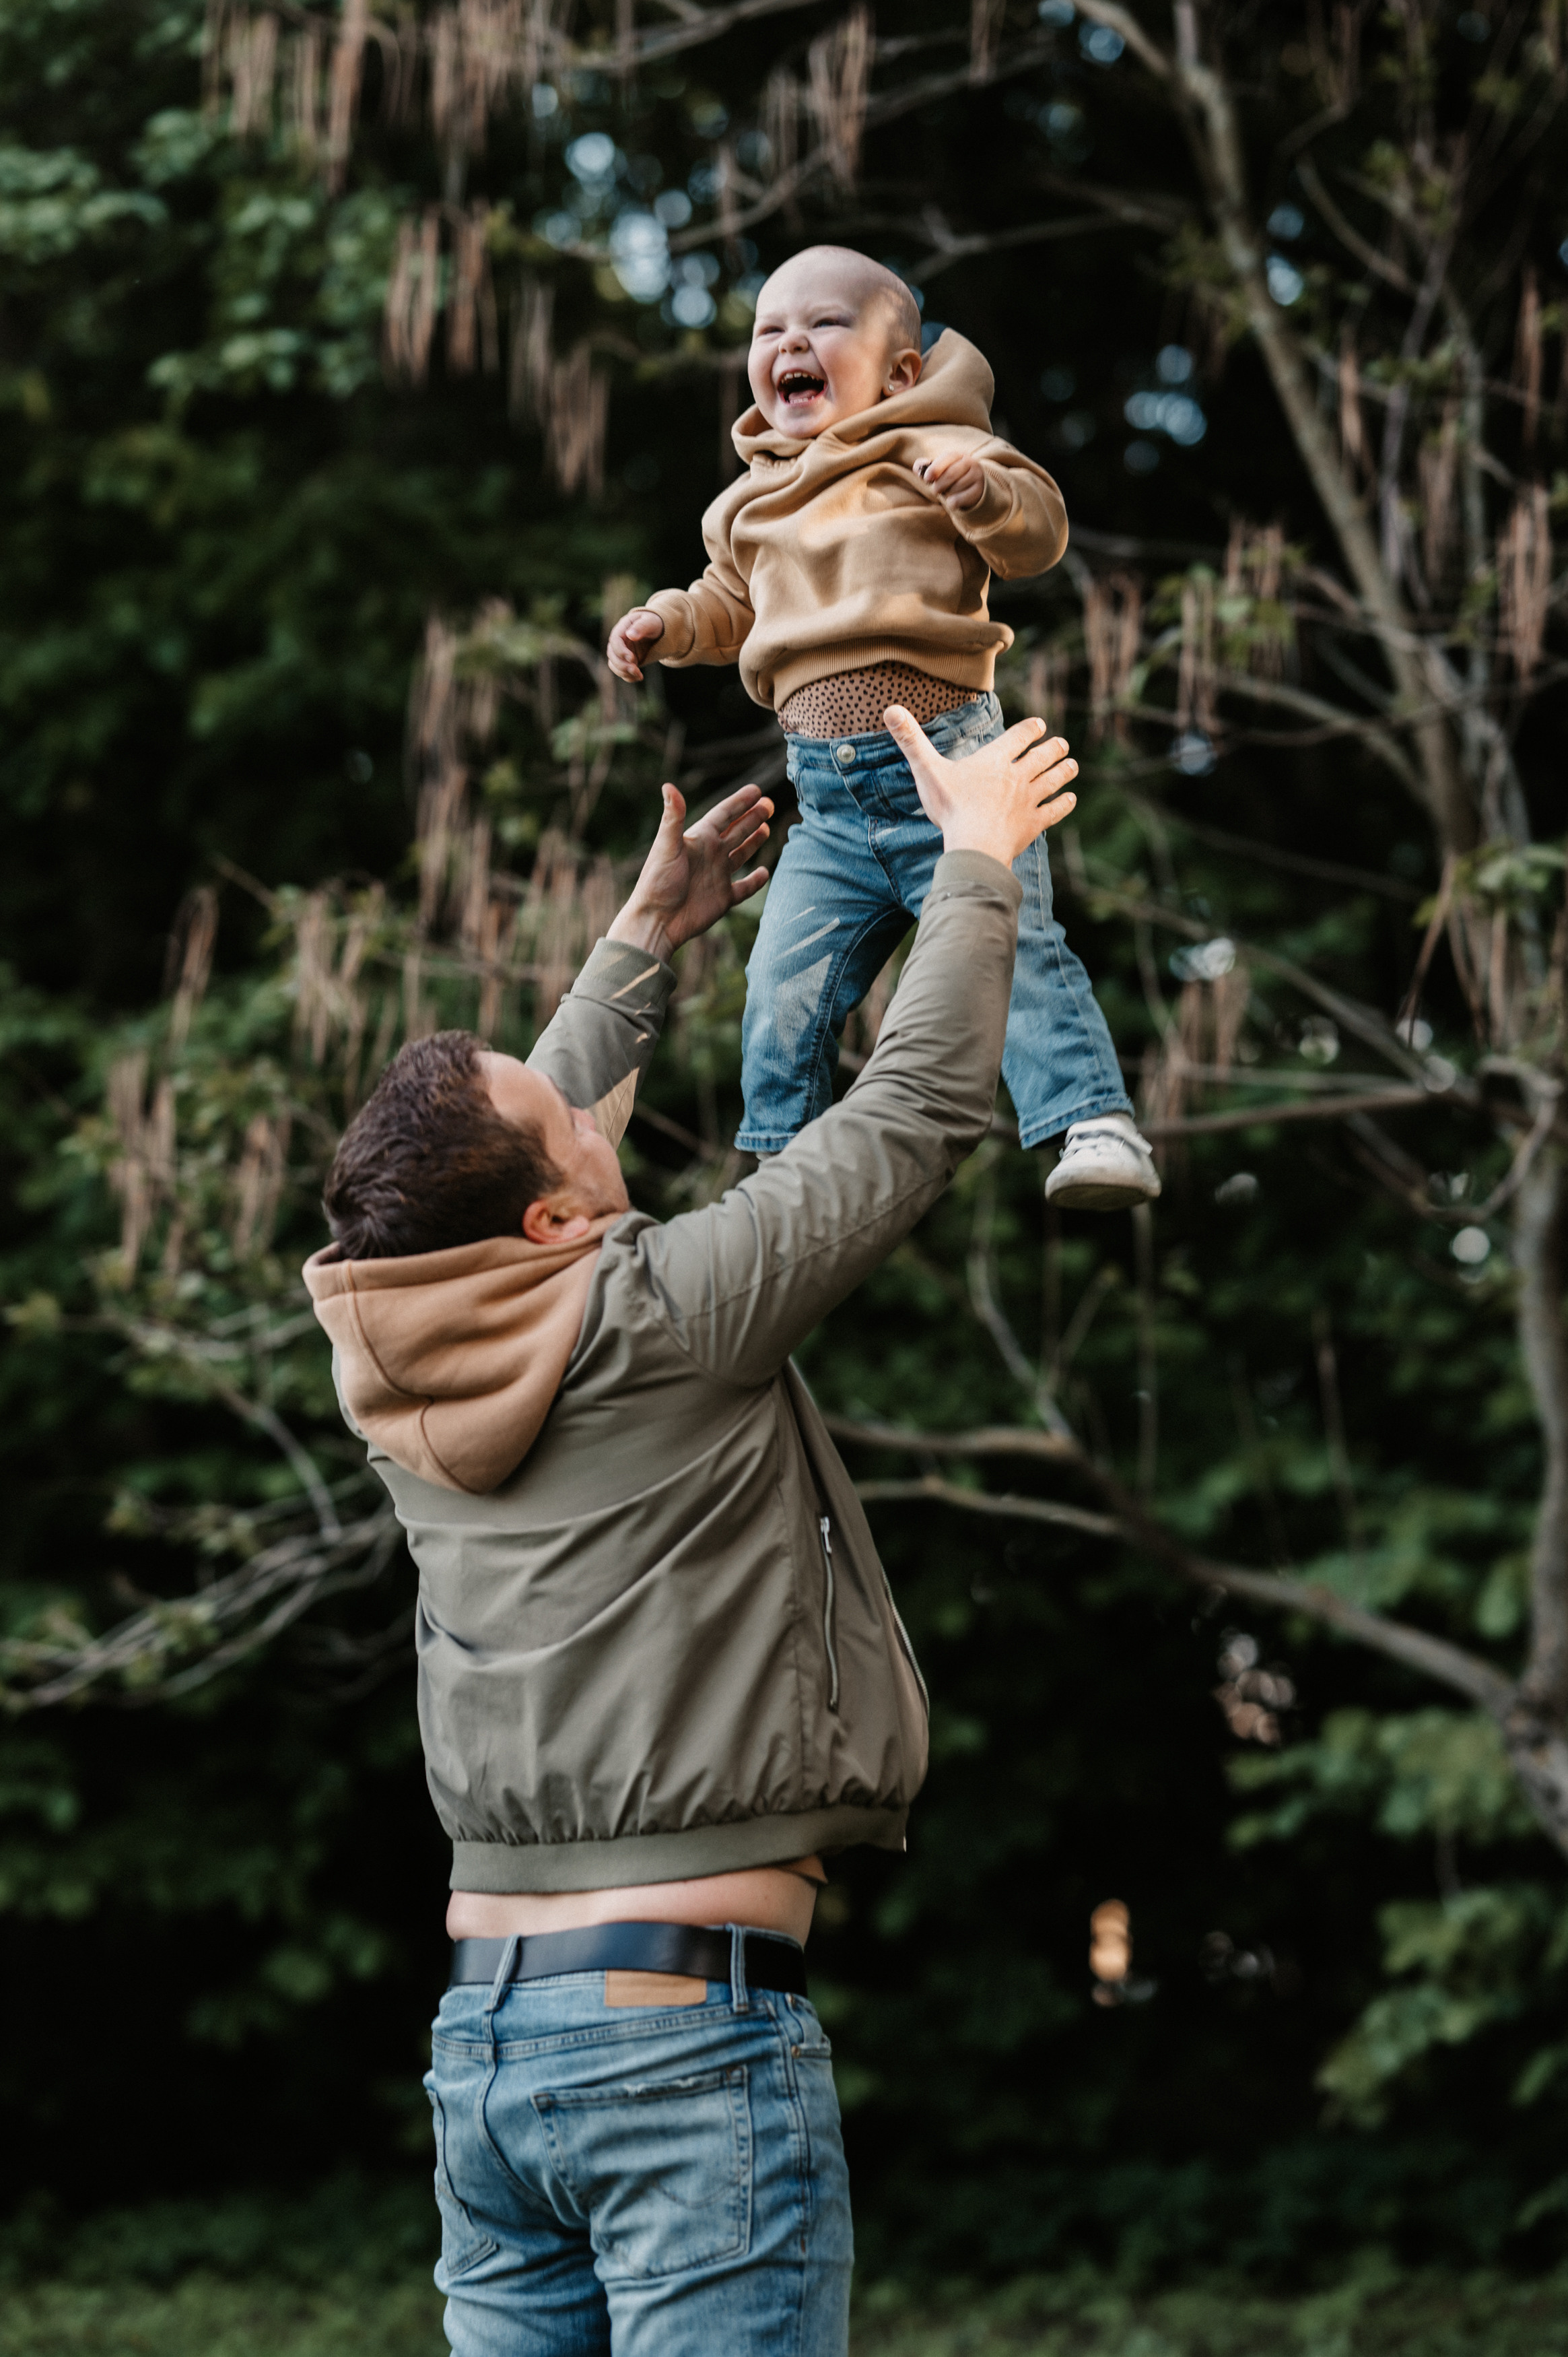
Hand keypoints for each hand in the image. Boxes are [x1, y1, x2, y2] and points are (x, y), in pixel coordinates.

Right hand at [607, 608, 665, 682]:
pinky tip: (639, 677)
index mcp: (622, 628)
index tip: (632, 658)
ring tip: (639, 675)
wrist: (657, 631)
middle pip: (612, 655)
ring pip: (614, 665)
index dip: (621, 651)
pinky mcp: (626, 661)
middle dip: (622, 665)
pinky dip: (628, 677)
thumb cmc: (653, 623)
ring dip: (624, 672)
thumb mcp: (651, 622)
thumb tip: (630, 635)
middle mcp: (618, 641)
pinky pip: (621, 672)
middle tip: (636, 670)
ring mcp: (621, 652)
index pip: (614, 641)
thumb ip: (641, 626)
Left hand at [608, 782, 772, 962]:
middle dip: (752, 817)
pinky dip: (755, 881)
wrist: (657, 920)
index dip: (740, 802)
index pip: (724, 815)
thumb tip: (668, 786)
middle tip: (769, 804)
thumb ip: (672, 817)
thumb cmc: (658, 882)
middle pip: (736, 831)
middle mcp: (710, 855)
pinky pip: (744, 888)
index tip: (756, 790)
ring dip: (753, 842)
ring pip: (741, 855)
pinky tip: (765, 873)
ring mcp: (717, 876)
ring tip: (766, 828)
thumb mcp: (666, 846)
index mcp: (699, 839)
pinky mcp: (723, 899)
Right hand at [883, 707, 1077, 868]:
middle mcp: (1017, 777)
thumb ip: (910, 740)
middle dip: (1053, 749)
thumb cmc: (951, 807)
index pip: (1018, 737)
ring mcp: (1028, 801)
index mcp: (994, 761)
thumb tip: (890, 710)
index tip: (1040, 725)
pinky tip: (1070, 799)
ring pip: (1052, 780)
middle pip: (1041, 757)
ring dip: (1064, 771)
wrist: (975, 845)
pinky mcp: (1033, 824)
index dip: (1030, 729)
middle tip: (1063, 744)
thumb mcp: (927, 770)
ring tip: (1072, 765)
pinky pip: (1054, 811)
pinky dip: (1063, 804)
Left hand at [913, 452, 986, 512]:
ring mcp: (977, 476)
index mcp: (958, 455)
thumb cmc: (952, 478)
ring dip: (947, 494)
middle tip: (936, 490)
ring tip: (949, 493)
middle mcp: (970, 462)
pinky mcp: (980, 490)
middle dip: (939, 485)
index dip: (935, 468)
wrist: (973, 488)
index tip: (926, 479)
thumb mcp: (939, 471)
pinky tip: (952, 502)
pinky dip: (952, 503)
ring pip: (955, 488)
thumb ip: (926, 468)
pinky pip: (960, 498)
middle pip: (950, 474)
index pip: (947, 457)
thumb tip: (917, 468)